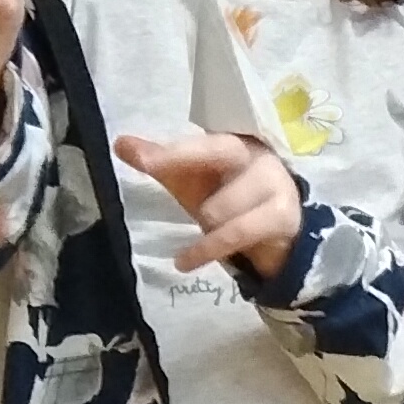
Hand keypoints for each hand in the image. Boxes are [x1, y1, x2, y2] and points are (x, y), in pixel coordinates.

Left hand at [116, 125, 305, 274]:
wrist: (278, 237)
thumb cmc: (230, 203)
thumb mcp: (191, 183)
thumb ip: (159, 163)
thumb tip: (120, 143)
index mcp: (236, 142)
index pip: (202, 141)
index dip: (173, 150)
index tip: (137, 155)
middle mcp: (259, 155)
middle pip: (219, 151)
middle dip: (180, 163)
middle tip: (162, 187)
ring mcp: (276, 184)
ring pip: (221, 206)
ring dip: (208, 224)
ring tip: (209, 228)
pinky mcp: (283, 216)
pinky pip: (234, 233)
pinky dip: (206, 250)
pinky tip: (184, 262)